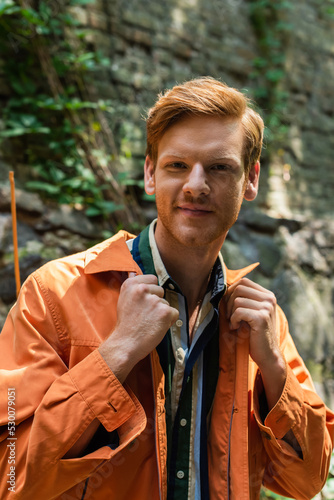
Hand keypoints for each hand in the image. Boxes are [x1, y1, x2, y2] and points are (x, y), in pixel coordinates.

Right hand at [99, 273, 178, 382]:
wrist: (125, 344)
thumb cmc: (126, 325)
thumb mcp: (124, 300)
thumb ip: (134, 288)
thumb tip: (137, 274)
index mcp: (131, 284)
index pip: (152, 279)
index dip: (151, 292)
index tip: (144, 303)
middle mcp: (142, 289)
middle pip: (161, 291)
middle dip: (156, 302)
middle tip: (145, 316)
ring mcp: (154, 300)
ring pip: (167, 303)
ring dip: (161, 313)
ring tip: (149, 323)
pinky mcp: (165, 312)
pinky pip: (174, 313)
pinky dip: (169, 321)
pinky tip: (157, 327)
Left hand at [225, 278, 285, 409]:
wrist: (267, 354)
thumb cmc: (255, 334)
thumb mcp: (252, 312)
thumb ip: (245, 299)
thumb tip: (224, 287)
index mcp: (268, 295)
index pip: (244, 282)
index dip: (232, 292)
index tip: (230, 307)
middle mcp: (269, 299)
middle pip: (239, 288)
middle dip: (229, 302)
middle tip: (230, 317)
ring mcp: (267, 307)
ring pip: (237, 300)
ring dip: (231, 313)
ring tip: (235, 323)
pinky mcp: (261, 317)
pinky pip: (238, 311)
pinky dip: (233, 320)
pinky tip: (236, 328)